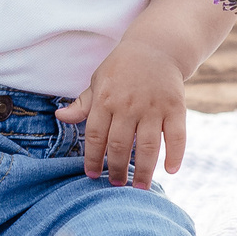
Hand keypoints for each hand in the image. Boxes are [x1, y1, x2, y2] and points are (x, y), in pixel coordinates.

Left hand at [56, 40, 187, 187]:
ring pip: (147, 145)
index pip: (96, 136)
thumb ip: (82, 104)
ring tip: (139, 188)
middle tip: (116, 186)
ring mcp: (153, 107)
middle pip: (119, 145)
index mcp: (105, 99)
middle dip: (116, 169)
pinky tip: (170, 170)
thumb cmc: (122, 68)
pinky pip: (176, 135)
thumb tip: (60, 116)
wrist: (156, 47)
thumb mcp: (98, 81)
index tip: (91, 176)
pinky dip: (175, 154)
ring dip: (143, 170)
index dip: (93, 158)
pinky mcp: (175, 107)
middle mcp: (128, 105)